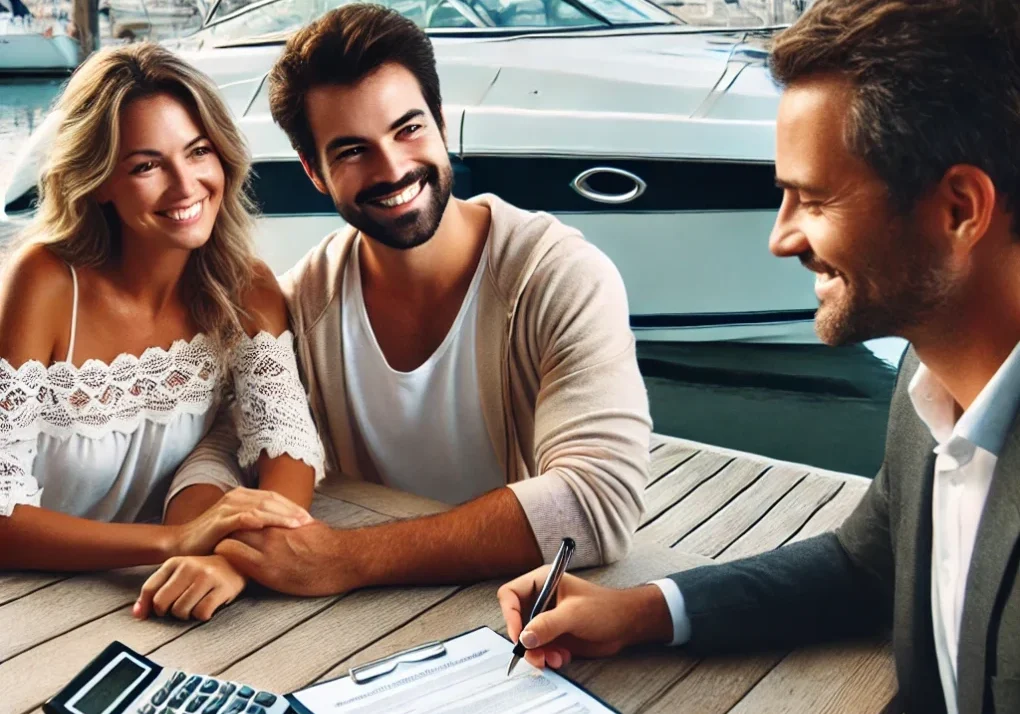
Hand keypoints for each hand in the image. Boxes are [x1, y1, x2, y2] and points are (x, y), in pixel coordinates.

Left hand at [133, 555, 246, 621]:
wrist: (236, 563)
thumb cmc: (202, 574)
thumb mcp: (178, 574)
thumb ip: (156, 591)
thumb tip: (137, 615)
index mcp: (175, 562)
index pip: (150, 589)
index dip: (148, 607)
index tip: (153, 613)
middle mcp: (189, 566)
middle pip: (162, 603)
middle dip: (168, 612)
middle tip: (178, 608)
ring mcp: (207, 576)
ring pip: (181, 610)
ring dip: (186, 615)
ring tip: (195, 606)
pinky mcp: (222, 587)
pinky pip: (201, 613)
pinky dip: (202, 616)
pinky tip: (208, 607)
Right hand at [172, 487, 313, 556]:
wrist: (181, 544)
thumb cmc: (213, 540)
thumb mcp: (239, 529)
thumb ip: (257, 526)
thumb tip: (284, 533)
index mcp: (243, 497)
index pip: (273, 498)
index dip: (292, 507)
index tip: (309, 518)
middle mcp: (236, 497)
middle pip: (271, 500)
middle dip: (292, 510)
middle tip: (309, 521)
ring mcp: (227, 507)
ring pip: (261, 507)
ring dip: (281, 516)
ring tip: (297, 524)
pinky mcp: (219, 520)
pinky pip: (243, 518)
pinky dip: (259, 521)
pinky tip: (272, 526)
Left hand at [214, 521, 353, 595]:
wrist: (344, 559)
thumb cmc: (331, 544)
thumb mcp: (307, 526)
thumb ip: (288, 523)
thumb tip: (283, 523)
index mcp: (278, 521)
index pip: (245, 515)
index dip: (236, 522)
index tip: (231, 531)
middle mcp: (270, 532)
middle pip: (233, 526)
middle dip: (225, 533)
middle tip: (218, 543)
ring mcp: (267, 551)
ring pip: (229, 541)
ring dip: (223, 548)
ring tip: (219, 556)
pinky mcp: (267, 571)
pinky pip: (235, 561)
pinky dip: (228, 562)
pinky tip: (226, 569)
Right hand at [497, 567, 673, 669]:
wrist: (626, 625)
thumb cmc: (605, 608)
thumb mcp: (574, 614)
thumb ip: (547, 624)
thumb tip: (524, 637)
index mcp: (542, 582)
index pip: (510, 595)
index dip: (510, 615)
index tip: (519, 635)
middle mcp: (541, 599)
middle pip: (516, 620)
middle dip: (525, 641)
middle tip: (536, 656)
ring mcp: (546, 618)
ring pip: (526, 639)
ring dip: (537, 653)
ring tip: (554, 659)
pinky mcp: (553, 635)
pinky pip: (539, 649)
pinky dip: (547, 657)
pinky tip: (563, 658)